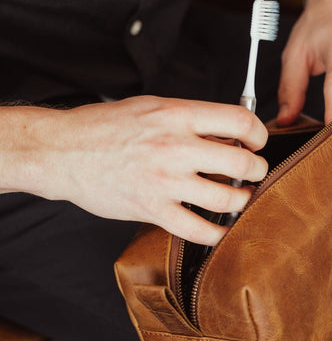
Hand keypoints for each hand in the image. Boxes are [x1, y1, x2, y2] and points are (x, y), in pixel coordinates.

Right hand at [6, 96, 267, 244]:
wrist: (62, 151)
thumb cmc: (105, 126)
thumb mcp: (152, 107)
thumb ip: (191, 118)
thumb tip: (227, 132)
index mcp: (177, 115)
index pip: (239, 121)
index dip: (259, 133)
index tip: (258, 142)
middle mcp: (175, 147)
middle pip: (242, 162)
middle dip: (258, 170)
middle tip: (255, 172)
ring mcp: (165, 181)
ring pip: (226, 198)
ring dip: (243, 200)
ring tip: (240, 197)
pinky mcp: (152, 209)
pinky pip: (198, 229)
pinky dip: (217, 233)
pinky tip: (221, 229)